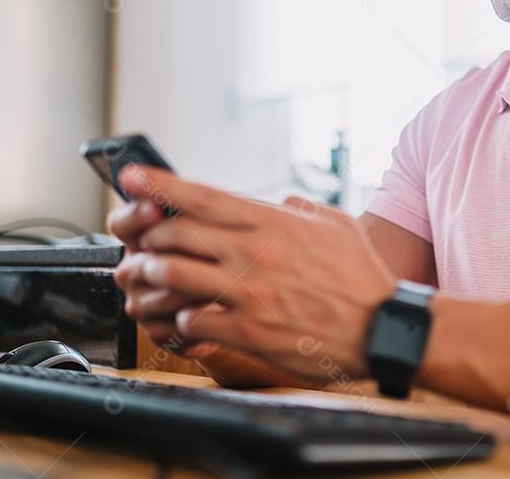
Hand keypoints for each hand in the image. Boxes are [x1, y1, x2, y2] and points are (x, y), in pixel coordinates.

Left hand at [112, 165, 398, 381]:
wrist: (379, 329)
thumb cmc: (361, 277)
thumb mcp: (338, 225)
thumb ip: (305, 208)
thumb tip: (285, 201)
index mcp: (274, 223)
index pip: (203, 196)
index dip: (159, 185)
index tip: (131, 177)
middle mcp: (255, 253)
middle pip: (176, 233)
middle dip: (150, 236)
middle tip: (144, 241)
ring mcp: (248, 293)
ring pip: (173, 274)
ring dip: (154, 275)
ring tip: (151, 278)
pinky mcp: (246, 331)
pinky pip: (191, 321)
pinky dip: (181, 319)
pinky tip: (188, 319)